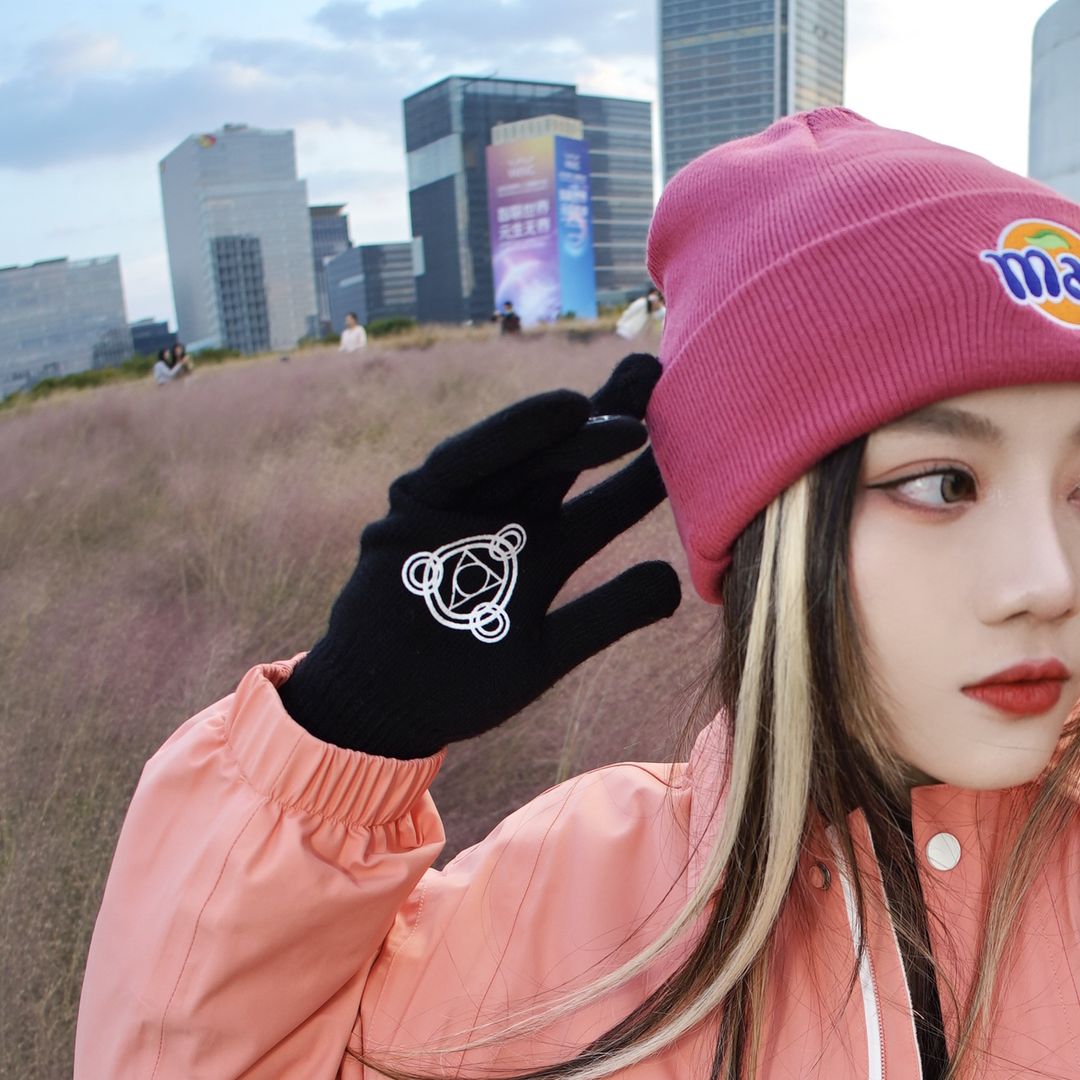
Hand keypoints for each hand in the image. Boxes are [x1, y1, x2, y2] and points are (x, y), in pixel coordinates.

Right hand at [279, 355, 680, 757]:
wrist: (377, 706)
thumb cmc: (461, 681)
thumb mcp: (545, 652)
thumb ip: (604, 616)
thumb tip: (676, 584)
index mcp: (541, 547)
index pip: (604, 501)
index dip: (645, 472)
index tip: (703, 440)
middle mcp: (506, 516)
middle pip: (568, 457)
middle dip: (611, 414)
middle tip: (660, 373)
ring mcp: (461, 506)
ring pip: (525, 455)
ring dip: (573, 424)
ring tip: (625, 400)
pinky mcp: (416, 503)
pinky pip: (465, 459)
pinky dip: (511, 433)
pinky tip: (563, 407)